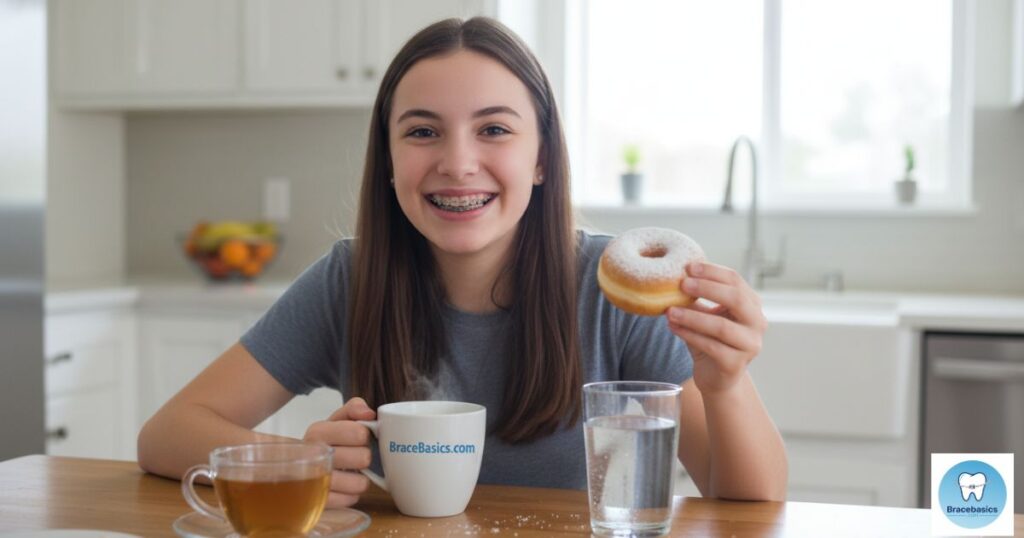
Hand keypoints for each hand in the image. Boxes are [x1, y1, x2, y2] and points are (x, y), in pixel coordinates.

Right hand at [303, 397, 376, 507]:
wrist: (300, 466)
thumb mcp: (336, 420)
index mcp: (318, 431)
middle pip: (363, 457)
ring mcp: (314, 481)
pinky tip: (344, 487)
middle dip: (365, 456)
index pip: (358, 432)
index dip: (366, 435)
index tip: (360, 437)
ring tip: (352, 473)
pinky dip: (352, 494)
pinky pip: (351, 500)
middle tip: (356, 456)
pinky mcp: (319, 502)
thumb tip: (369, 413)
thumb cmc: (326, 442)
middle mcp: (313, 455)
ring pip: (359, 482)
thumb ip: (354, 409)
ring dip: (361, 478)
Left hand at [665, 262, 766, 395]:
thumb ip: (696, 298)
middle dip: (707, 288)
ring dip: (692, 316)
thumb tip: (674, 277)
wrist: (717, 378)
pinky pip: (710, 346)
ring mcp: (750, 345)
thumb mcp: (705, 315)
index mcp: (752, 305)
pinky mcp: (735, 364)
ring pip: (721, 326)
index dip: (713, 272)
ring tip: (669, 311)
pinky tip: (673, 327)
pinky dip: (689, 335)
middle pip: (736, 299)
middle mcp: (757, 323)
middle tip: (682, 284)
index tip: (689, 267)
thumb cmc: (711, 341)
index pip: (736, 281)